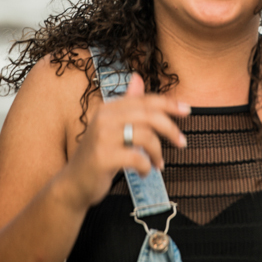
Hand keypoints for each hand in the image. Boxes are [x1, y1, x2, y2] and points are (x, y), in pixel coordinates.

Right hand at [58, 74, 187, 210]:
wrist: (73, 185)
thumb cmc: (98, 156)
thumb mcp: (112, 128)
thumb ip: (127, 105)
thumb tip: (137, 77)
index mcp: (107, 108)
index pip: (144, 100)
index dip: (168, 103)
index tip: (187, 110)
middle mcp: (103, 118)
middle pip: (148, 115)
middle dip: (170, 128)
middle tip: (182, 142)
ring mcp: (102, 137)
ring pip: (145, 136)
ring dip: (158, 153)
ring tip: (159, 164)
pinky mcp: (103, 157)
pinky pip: (137, 157)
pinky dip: (147, 167)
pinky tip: (145, 173)